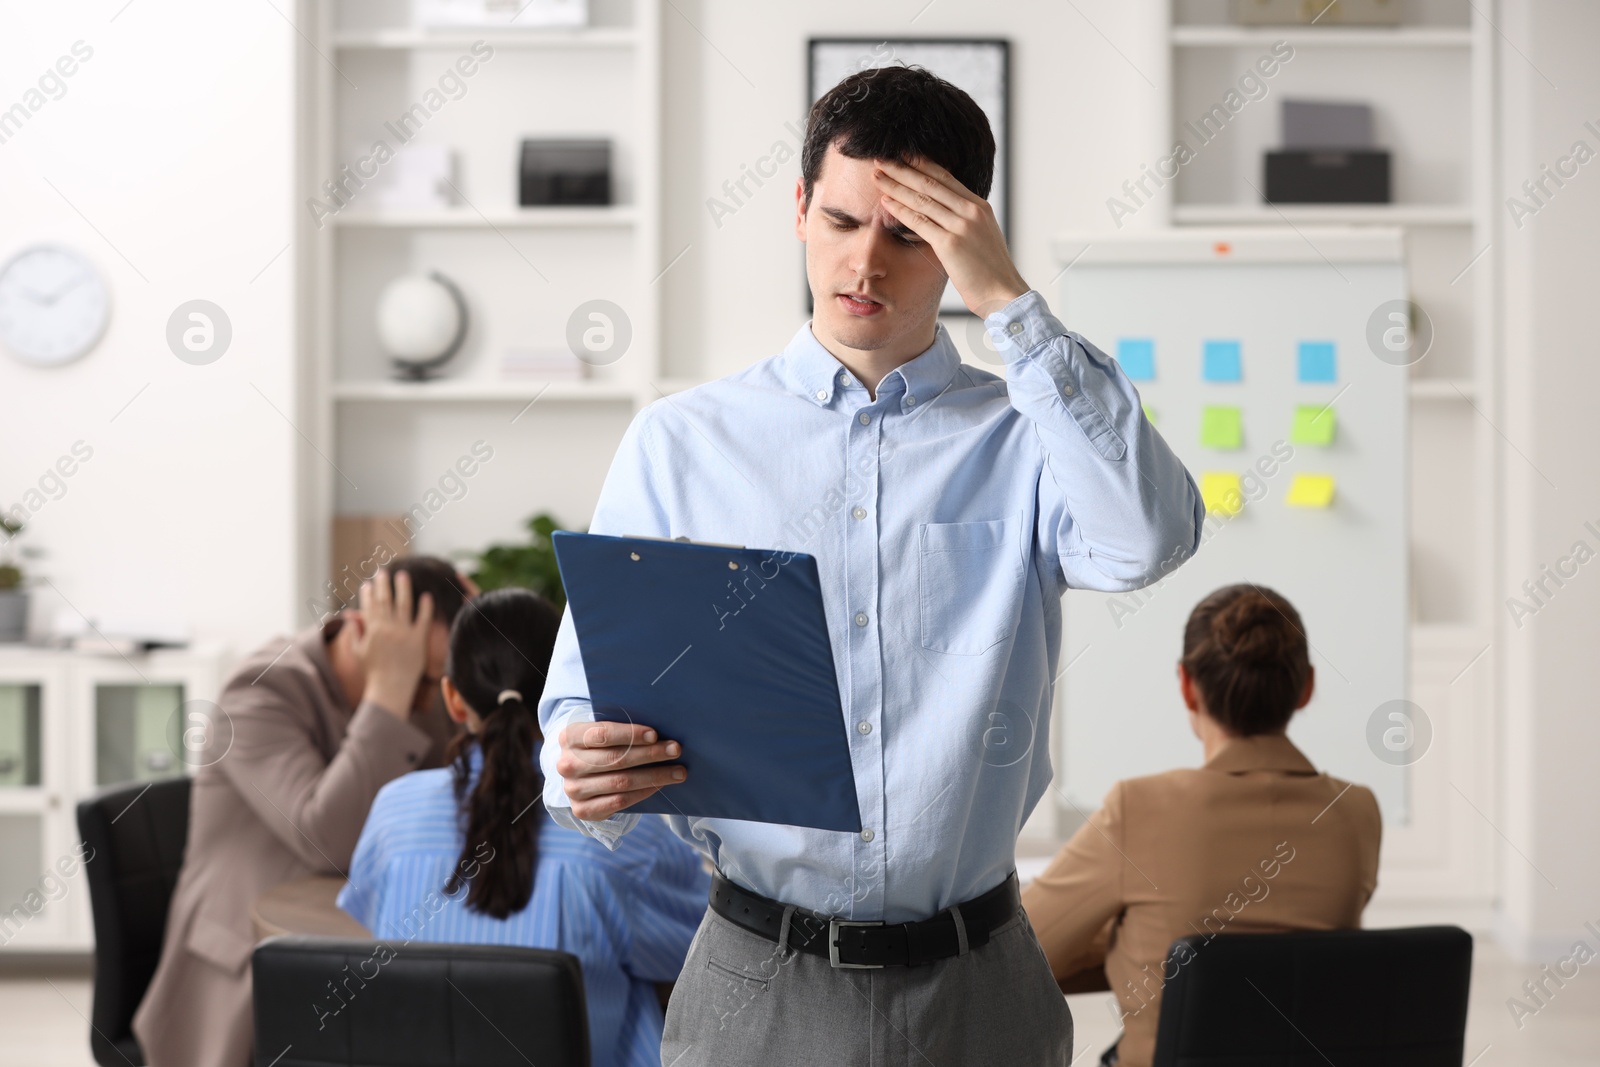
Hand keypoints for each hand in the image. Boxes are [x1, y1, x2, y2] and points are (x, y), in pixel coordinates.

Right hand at [351, 568, 433, 719]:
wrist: (390, 688)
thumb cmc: (373, 672)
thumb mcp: (359, 651)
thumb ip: (356, 632)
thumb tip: (350, 616)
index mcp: (372, 630)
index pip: (369, 606)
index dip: (368, 593)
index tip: (368, 583)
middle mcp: (387, 628)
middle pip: (386, 601)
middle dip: (384, 584)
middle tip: (383, 571)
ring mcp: (404, 633)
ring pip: (404, 604)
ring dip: (403, 588)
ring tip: (403, 575)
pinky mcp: (419, 640)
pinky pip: (423, 619)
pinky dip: (425, 607)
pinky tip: (427, 596)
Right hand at [555, 720, 685, 820]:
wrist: (581, 774)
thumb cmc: (600, 745)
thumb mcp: (602, 731)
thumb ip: (622, 730)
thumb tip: (659, 733)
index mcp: (569, 736)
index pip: (602, 734)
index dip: (630, 734)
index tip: (655, 735)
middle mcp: (567, 764)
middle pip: (615, 759)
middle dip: (650, 754)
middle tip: (676, 750)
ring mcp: (573, 790)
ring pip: (621, 782)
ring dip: (654, 776)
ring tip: (678, 771)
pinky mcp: (582, 810)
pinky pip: (619, 801)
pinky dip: (644, 792)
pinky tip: (660, 785)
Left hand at [871, 156, 1028, 315]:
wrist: (1004, 294)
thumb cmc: (990, 271)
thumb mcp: (981, 237)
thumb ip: (964, 222)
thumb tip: (945, 216)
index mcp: (979, 206)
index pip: (946, 178)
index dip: (921, 164)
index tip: (902, 156)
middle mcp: (971, 211)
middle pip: (930, 182)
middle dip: (902, 169)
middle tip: (881, 159)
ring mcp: (961, 226)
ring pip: (922, 199)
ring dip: (895, 186)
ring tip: (876, 176)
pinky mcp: (950, 244)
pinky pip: (920, 222)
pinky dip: (900, 211)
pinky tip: (885, 203)